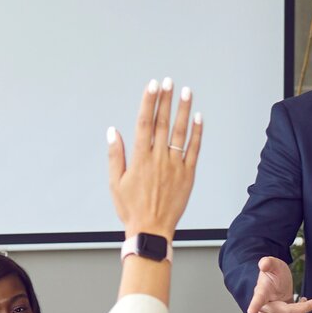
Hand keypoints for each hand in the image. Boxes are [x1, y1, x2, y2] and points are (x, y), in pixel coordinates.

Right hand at [106, 78, 203, 237]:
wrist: (152, 230)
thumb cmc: (132, 209)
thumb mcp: (115, 182)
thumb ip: (115, 154)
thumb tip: (113, 131)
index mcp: (140, 159)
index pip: (145, 123)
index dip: (149, 102)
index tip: (152, 86)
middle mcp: (159, 159)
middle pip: (163, 123)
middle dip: (166, 100)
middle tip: (169, 82)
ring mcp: (175, 166)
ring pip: (180, 133)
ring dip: (184, 111)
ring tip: (187, 92)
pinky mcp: (188, 175)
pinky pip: (194, 150)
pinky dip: (197, 133)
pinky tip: (198, 118)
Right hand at [246, 255, 311, 312]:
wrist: (276, 286)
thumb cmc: (275, 275)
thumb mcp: (274, 265)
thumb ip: (268, 262)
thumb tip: (263, 263)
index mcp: (261, 292)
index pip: (257, 299)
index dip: (254, 305)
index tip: (251, 311)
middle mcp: (262, 308)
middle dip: (304, 308)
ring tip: (304, 305)